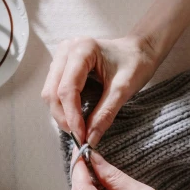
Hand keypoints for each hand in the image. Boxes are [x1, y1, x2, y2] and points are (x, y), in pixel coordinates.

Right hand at [41, 34, 156, 145]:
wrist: (140, 50)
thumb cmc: (136, 63)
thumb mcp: (123, 90)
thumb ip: (105, 114)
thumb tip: (89, 140)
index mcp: (83, 49)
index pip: (68, 89)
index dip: (72, 116)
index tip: (81, 137)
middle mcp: (67, 50)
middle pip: (53, 92)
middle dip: (64, 117)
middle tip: (79, 136)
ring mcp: (61, 57)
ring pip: (50, 92)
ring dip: (61, 114)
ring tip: (78, 128)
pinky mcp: (61, 66)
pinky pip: (54, 90)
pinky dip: (62, 107)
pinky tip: (75, 116)